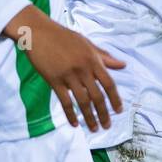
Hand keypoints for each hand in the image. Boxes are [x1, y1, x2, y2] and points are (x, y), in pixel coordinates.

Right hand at [4, 6, 123, 131]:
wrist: (38, 32)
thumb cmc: (64, 36)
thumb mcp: (87, 44)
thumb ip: (104, 57)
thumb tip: (123, 65)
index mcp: (93, 60)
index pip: (109, 83)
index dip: (115, 99)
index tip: (119, 111)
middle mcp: (83, 69)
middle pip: (97, 96)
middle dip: (103, 113)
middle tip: (107, 126)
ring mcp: (68, 76)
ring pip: (83, 102)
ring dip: (89, 118)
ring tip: (94, 128)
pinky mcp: (54, 81)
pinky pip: (65, 102)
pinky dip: (70, 114)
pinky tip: (75, 124)